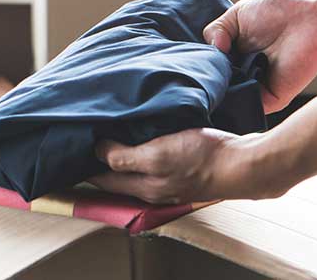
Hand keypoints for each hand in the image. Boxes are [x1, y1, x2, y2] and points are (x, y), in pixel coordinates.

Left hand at [89, 129, 277, 203]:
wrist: (246, 162)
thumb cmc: (204, 157)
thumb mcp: (158, 155)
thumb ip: (125, 158)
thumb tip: (97, 151)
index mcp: (143, 187)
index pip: (101, 178)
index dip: (84, 163)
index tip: (70, 144)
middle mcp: (153, 187)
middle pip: (115, 174)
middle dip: (98, 158)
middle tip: (83, 133)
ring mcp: (169, 179)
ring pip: (134, 166)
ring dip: (119, 151)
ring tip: (105, 128)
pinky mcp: (183, 167)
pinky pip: (153, 158)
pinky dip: (140, 147)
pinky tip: (139, 130)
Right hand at [204, 0, 316, 112]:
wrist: (311, 19)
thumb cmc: (279, 12)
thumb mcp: (236, 14)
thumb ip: (215, 30)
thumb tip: (211, 50)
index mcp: (234, 54)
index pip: (210, 66)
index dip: (198, 64)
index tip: (186, 62)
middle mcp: (243, 71)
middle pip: (217, 83)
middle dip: (205, 78)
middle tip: (195, 70)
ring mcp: (256, 86)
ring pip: (229, 97)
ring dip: (217, 90)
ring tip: (211, 76)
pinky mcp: (271, 98)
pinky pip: (247, 106)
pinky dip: (235, 101)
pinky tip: (225, 86)